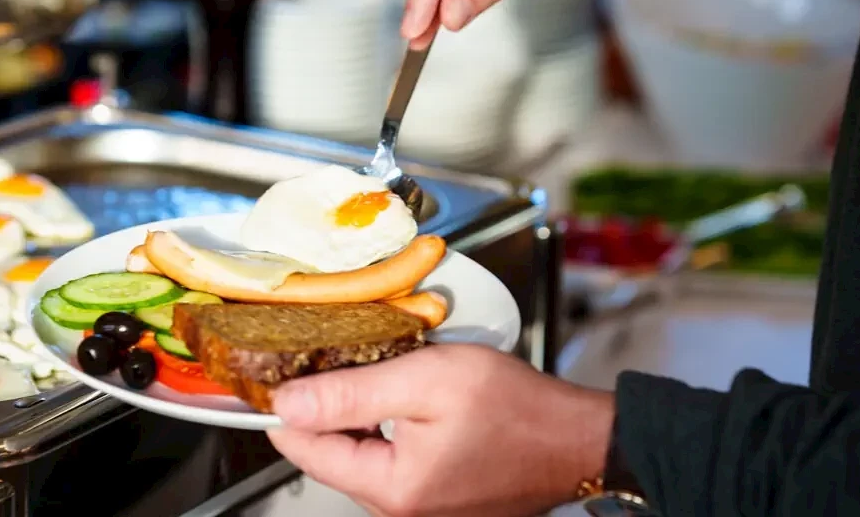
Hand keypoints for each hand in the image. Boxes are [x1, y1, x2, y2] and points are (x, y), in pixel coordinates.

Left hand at [267, 344, 613, 516]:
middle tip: (334, 358)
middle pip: (329, 454)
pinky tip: (403, 401)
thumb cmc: (516, 409)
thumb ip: (348, 393)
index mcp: (391, 488)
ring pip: (359, 456)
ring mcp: (418, 510)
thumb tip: (287, 403)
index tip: (281, 368)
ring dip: (358, 415)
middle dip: (328, 406)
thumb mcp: (424, 380)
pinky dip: (386, 429)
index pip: (303, 448)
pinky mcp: (435, 502)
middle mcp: (399, 511)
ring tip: (378, 375)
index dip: (288, 403)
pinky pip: (390, 463)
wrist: (577, 437)